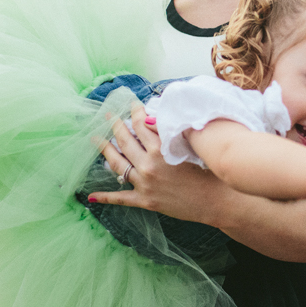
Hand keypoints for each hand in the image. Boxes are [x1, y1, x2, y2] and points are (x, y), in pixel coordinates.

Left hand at [89, 103, 217, 221]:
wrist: (214, 201)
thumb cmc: (208, 173)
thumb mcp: (190, 147)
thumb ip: (170, 134)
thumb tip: (153, 120)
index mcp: (161, 150)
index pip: (140, 125)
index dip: (134, 113)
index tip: (131, 105)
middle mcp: (149, 165)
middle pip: (125, 141)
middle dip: (114, 126)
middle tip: (108, 116)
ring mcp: (145, 184)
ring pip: (117, 165)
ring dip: (104, 150)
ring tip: (95, 139)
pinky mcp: (145, 201)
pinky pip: (120, 198)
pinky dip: (105, 197)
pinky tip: (90, 196)